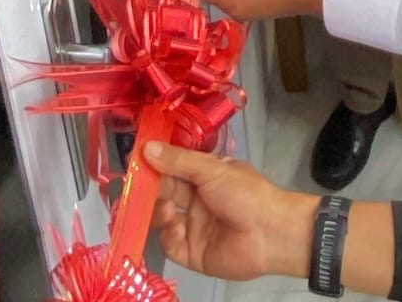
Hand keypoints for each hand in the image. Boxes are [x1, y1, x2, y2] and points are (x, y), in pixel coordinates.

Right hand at [148, 140, 315, 282]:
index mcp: (204, 176)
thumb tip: (147, 147)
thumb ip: (177, 161)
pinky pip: (170, 245)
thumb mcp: (211, 169)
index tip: (133, 158)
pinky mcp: (192, 253)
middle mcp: (196, 200)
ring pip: (162, 219)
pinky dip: (169, 236)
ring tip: (164, 208)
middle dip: (149, 187)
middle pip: (164, 192)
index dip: (154, 162)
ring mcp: (193, 227)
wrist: (269, 234)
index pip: (172, 167)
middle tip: (133, 185)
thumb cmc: (244, 193)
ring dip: (158, 211)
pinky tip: (176, 229)